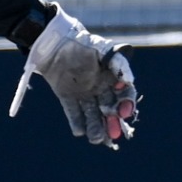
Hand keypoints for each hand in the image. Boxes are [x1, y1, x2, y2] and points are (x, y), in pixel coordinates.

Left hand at [8, 6, 138, 147]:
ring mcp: (83, 92)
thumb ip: (116, 62)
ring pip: (92, 113)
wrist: (53, 41)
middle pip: (109, 109)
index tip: (124, 112)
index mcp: (110, 76)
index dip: (126, 104)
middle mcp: (99, 87)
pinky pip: (73, 111)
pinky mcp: (66, 95)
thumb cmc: (80, 43)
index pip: (123, 94)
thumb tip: (128, 79)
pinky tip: (79, 131)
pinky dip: (76, 121)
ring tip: (95, 139)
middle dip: (112, 122)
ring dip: (95, 127)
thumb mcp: (100, 49)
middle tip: (112, 135)